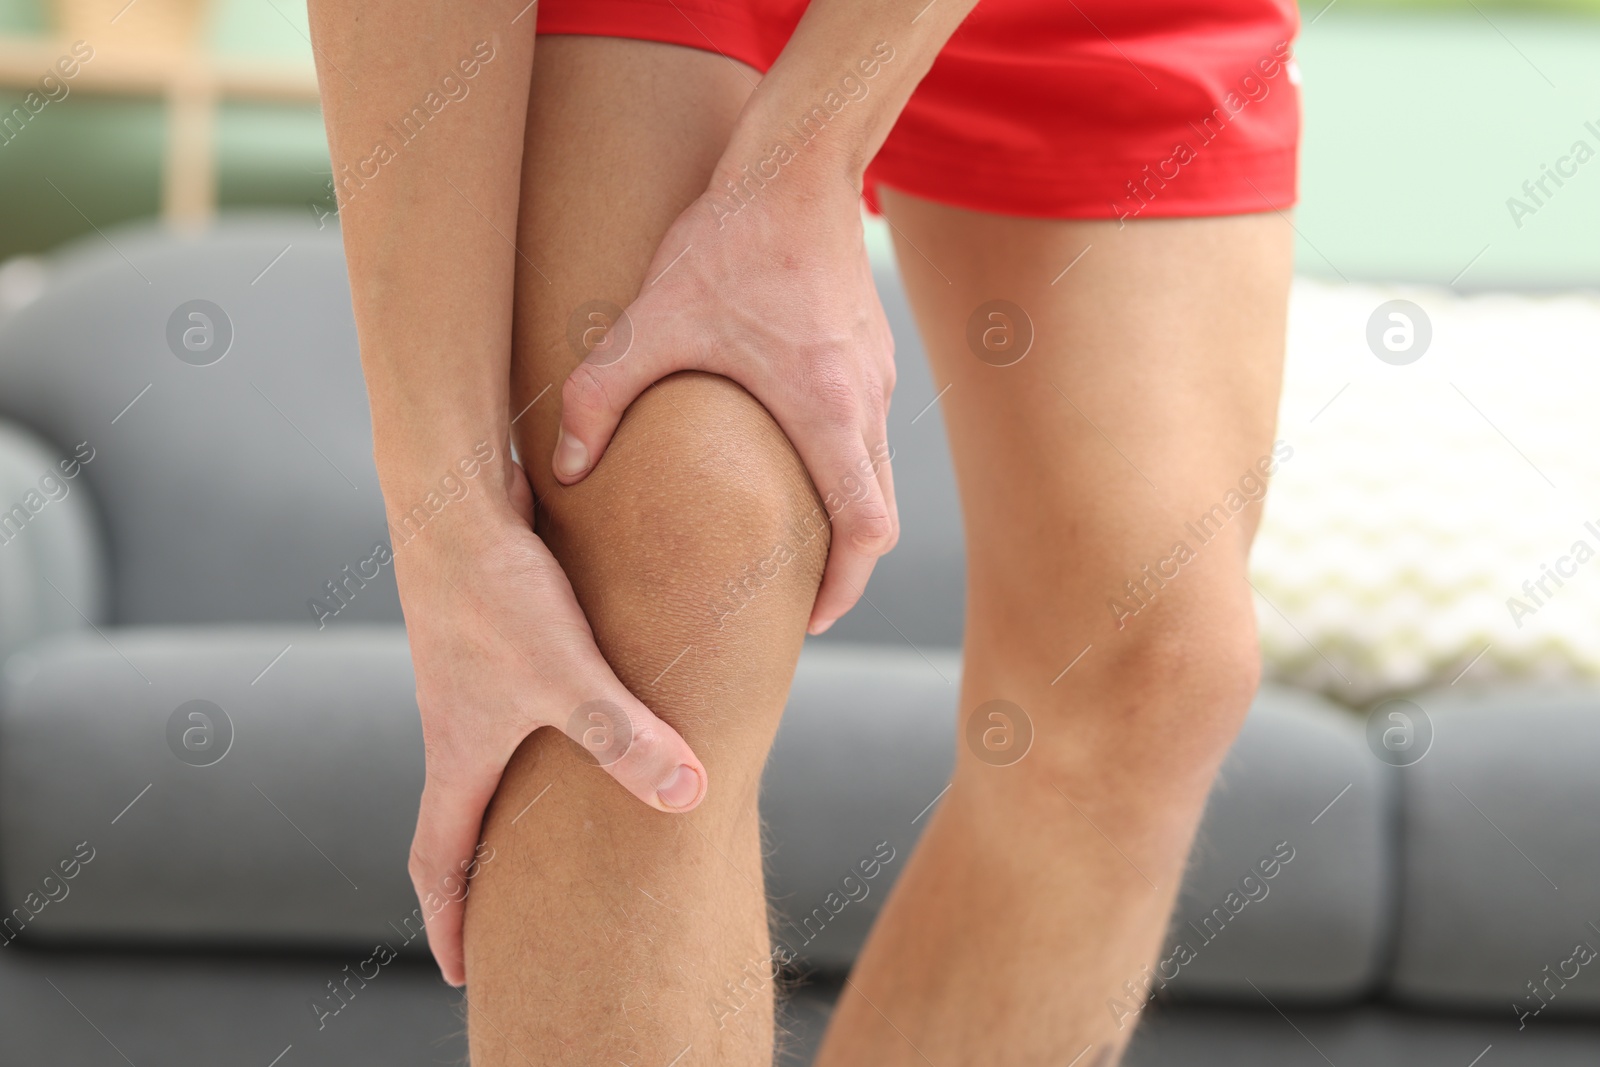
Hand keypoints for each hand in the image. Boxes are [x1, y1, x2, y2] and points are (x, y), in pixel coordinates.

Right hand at [394, 460, 706, 985]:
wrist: (453, 497)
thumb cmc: (497, 592)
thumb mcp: (568, 674)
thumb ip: (626, 736)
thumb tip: (690, 797)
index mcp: (457, 753)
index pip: (440, 861)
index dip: (450, 922)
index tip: (464, 972)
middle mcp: (455, 723)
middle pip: (461, 819)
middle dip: (485, 875)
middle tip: (516, 917)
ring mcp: (470, 679)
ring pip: (490, 760)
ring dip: (514, 800)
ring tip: (560, 825)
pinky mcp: (494, 634)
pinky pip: (517, 705)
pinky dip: (542, 733)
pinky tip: (592, 715)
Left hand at [550, 174, 897, 633]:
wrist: (796, 164)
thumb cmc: (728, 241)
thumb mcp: (649, 322)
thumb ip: (596, 399)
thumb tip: (563, 472)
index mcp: (827, 410)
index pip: (864, 530)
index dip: (843, 586)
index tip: (810, 617)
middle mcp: (865, 401)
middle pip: (880, 517)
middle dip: (842, 568)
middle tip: (794, 600)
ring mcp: (878, 375)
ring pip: (877, 475)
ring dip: (842, 516)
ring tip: (789, 542)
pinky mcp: (872, 350)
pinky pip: (869, 432)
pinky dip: (843, 468)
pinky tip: (792, 461)